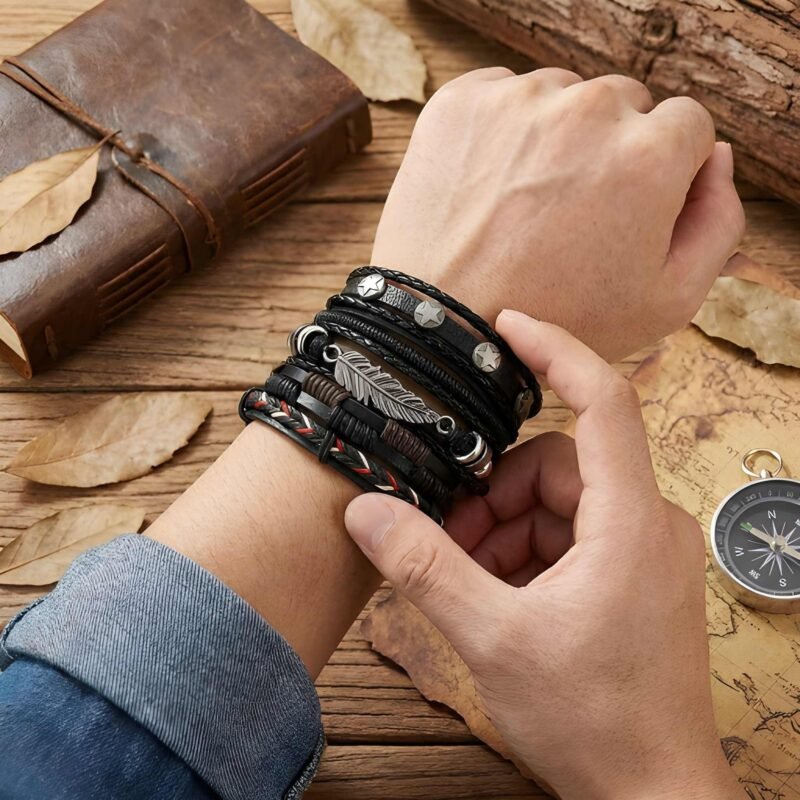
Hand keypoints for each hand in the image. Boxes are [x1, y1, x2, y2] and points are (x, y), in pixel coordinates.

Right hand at [344, 311, 744, 799]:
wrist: (651, 794)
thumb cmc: (595, 720)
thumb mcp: (493, 638)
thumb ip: (424, 567)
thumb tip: (367, 510)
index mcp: (627, 522)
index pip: (604, 401)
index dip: (556, 350)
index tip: (508, 327)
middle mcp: (645, 524)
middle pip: (555, 465)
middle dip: (492, 496)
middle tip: (449, 543)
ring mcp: (640, 550)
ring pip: (556, 502)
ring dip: (502, 531)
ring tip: (467, 580)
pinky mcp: (629, 574)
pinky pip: (568, 535)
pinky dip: (524, 553)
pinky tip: (496, 595)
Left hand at [372, 68, 744, 361]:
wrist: (445, 328)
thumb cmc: (556, 321)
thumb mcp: (667, 301)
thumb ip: (717, 222)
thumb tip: (715, 159)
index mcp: (649, 155)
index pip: (686, 125)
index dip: (662, 170)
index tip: (628, 206)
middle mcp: (588, 111)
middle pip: (623, 105)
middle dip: (610, 149)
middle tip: (571, 212)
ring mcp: (519, 101)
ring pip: (562, 96)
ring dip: (554, 137)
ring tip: (525, 204)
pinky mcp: (462, 103)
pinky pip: (502, 95)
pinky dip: (501, 130)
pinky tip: (491, 185)